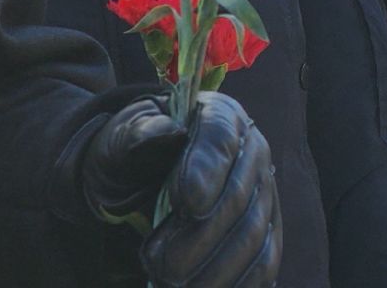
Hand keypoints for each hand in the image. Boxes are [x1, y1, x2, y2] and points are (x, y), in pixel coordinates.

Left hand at [81, 93, 282, 287]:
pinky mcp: (266, 231)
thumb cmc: (129, 157)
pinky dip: (238, 283)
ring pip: (254, 235)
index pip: (220, 139)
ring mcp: (264, 193)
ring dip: (214, 268)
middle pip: (239, 197)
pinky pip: (264, 263)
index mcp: (219, 116)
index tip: (185, 205)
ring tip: (171, 283)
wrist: (137, 184)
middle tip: (158, 262)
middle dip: (200, 236)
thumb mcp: (120, 139)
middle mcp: (251, 151)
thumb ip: (139, 132)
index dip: (206, 171)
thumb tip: (167, 131)